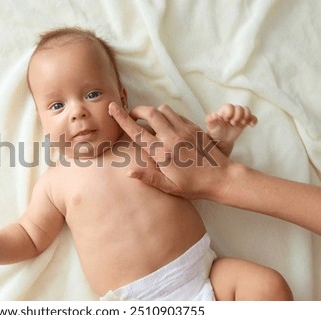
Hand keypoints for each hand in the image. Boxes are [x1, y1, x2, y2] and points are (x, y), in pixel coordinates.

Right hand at [109, 102, 231, 199]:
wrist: (221, 178)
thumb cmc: (193, 186)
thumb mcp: (169, 187)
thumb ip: (148, 177)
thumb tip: (128, 171)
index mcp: (162, 154)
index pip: (137, 132)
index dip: (122, 118)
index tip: (112, 107)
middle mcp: (172, 138)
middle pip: (149, 113)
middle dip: (137, 110)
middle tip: (133, 116)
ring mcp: (184, 130)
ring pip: (163, 109)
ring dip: (153, 112)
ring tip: (150, 121)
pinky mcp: (194, 127)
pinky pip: (176, 114)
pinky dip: (167, 115)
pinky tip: (166, 126)